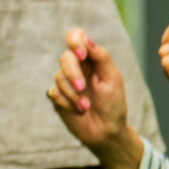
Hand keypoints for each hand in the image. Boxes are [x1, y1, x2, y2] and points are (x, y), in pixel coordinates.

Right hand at [49, 26, 145, 168]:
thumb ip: (101, 57)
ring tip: (86, 107)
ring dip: (73, 94)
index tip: (82, 55)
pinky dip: (68, 103)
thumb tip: (86, 40)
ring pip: (59, 77)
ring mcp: (65, 82)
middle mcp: (76, 67)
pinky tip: (79, 111)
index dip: (74, 40)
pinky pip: (54, 93)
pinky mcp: (57, 97)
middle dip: (73, 74)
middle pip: (65, 58)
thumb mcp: (113, 78)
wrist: (107, 132)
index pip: (75, 37)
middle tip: (83, 88)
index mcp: (90, 58)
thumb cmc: (113, 104)